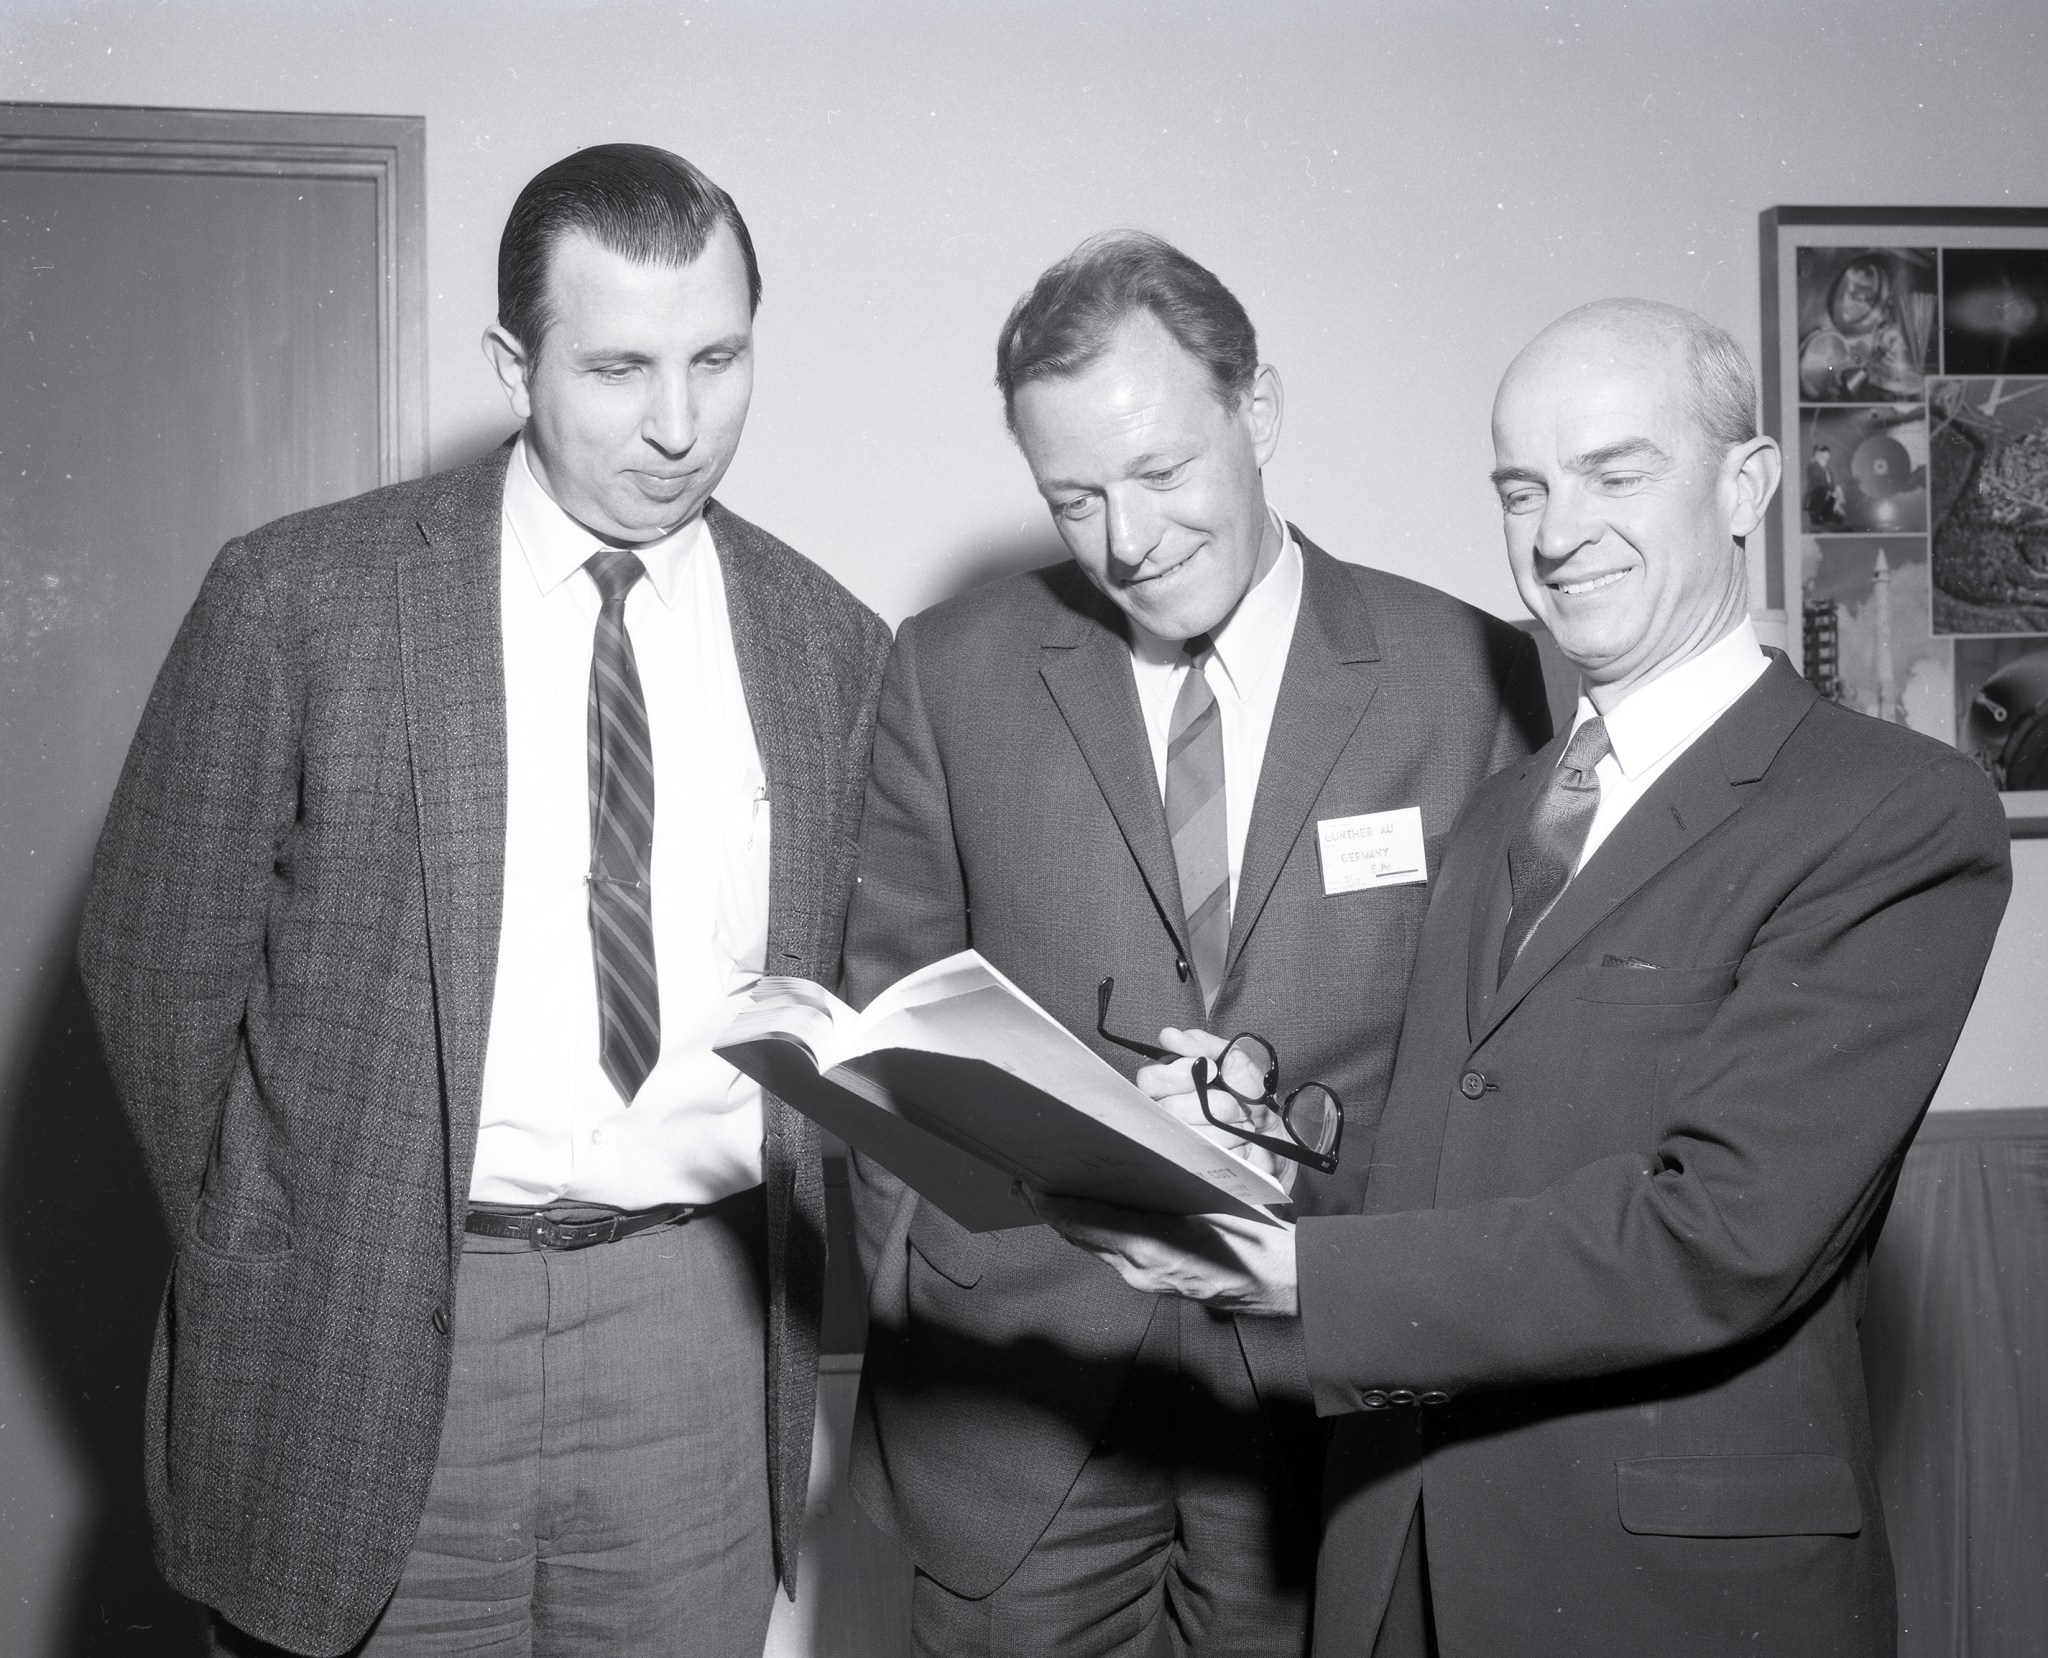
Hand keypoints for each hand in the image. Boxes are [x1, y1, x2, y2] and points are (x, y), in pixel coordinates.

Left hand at [1023, 1187, 1299, 1315]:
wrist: (1280, 1281)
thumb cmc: (1251, 1238)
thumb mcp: (1207, 1202)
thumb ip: (1161, 1192)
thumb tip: (1123, 1167)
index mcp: (1150, 1247)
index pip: (1083, 1222)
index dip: (1050, 1204)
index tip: (1026, 1184)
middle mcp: (1139, 1269)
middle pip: (1080, 1236)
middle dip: (1050, 1210)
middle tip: (1024, 1180)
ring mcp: (1144, 1279)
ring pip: (1093, 1246)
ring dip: (1069, 1221)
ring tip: (1047, 1191)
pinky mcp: (1152, 1281)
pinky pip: (1112, 1254)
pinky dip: (1094, 1232)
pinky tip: (1090, 1212)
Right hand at [1135, 1028, 1293, 1187]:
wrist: (1275, 1136)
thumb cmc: (1250, 1096)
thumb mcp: (1233, 1060)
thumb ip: (1202, 1044)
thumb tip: (1170, 1036)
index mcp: (1170, 1083)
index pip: (1149, 1078)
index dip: (1178, 1075)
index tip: (1212, 1071)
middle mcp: (1167, 1111)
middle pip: (1167, 1107)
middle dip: (1209, 1102)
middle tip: (1232, 1100)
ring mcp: (1178, 1140)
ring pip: (1188, 1132)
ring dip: (1225, 1124)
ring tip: (1239, 1120)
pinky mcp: (1193, 1164)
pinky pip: (1204, 1154)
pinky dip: (1230, 1144)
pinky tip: (1238, 1140)